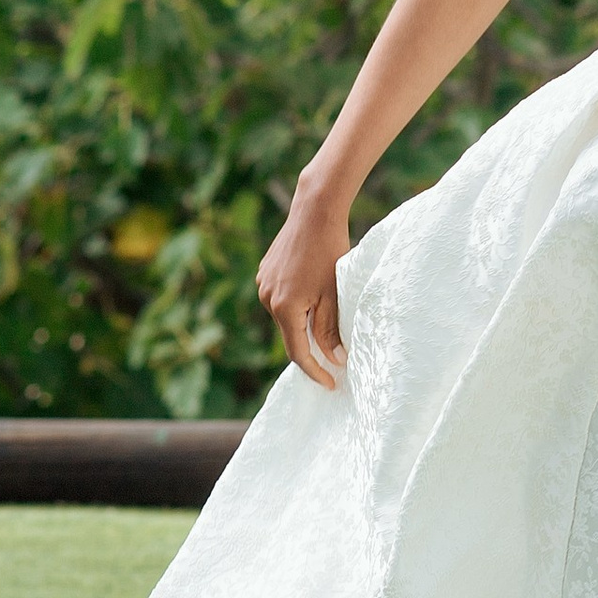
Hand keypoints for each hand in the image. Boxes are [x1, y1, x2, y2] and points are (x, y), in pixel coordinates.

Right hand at [257, 172, 351, 386]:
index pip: (298, 352)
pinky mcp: (264, 273)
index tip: (330, 384)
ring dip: (303, 323)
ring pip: (285, 316)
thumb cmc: (329, 252)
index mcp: (285, 308)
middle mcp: (267, 298)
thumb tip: (333, 360)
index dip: (315, 371)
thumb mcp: (334, 295)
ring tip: (326, 317)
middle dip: (310, 347)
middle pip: (290, 334)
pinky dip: (296, 305)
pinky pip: (280, 299)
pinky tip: (312, 293)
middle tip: (334, 358)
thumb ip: (330, 330)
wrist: (314, 213)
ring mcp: (263, 285)